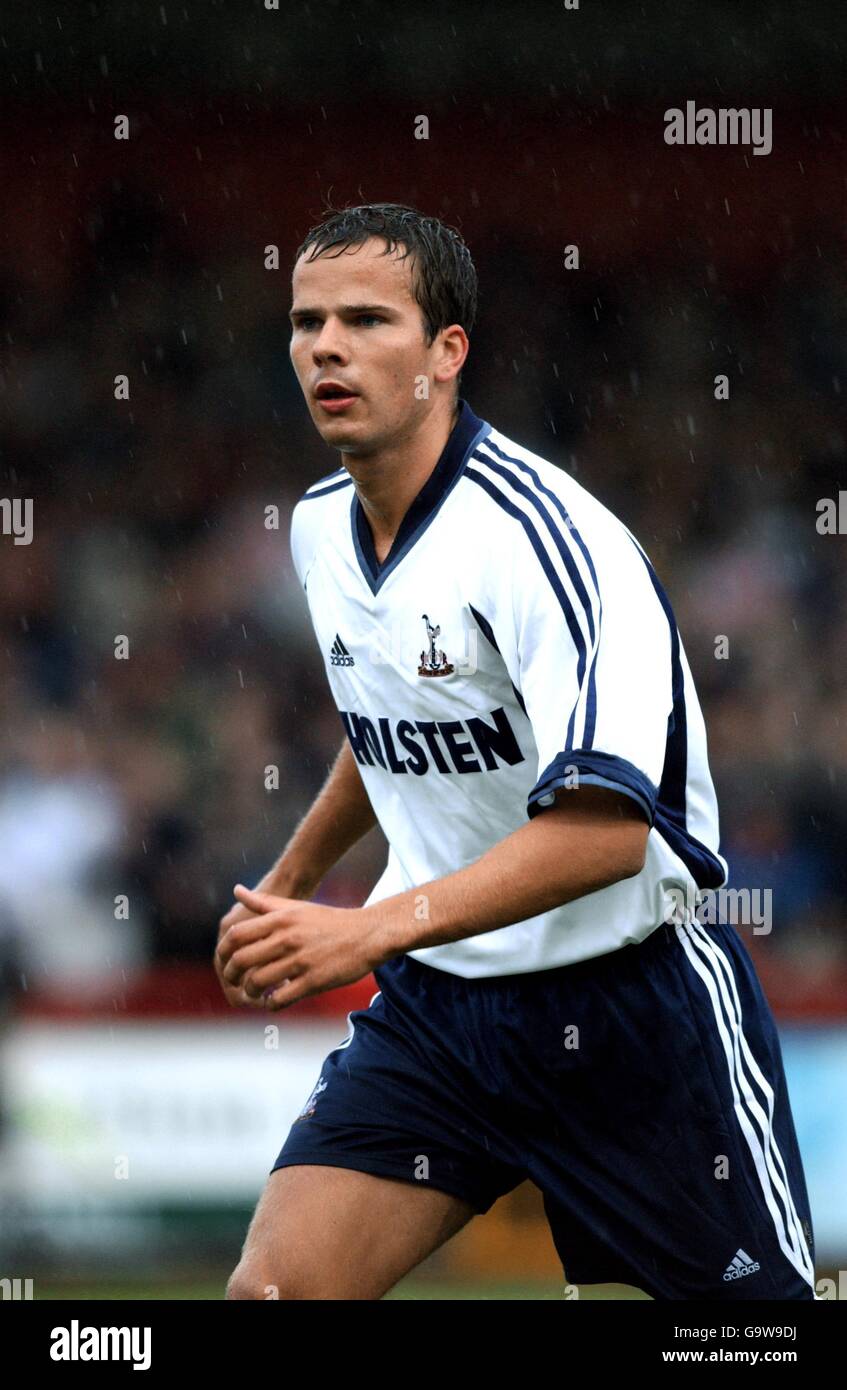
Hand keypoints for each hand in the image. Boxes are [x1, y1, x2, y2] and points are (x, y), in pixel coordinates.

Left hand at [216, 885, 381, 1010]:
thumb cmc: (330, 921)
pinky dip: (271, 1004)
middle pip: (241, 960)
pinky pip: (280, 999)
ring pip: (257, 982)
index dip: (223, 952)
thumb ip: (264, 902)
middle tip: (235, 981)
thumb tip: (237, 890)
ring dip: (250, 992)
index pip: (236, 935)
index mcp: (280, 919)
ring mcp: (300, 960)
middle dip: (231, 975)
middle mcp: (287, 938)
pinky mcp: (313, 981)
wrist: (368, 934)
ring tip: (255, 992)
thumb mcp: (296, 906)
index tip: (224, 962)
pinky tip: (274, 1001)